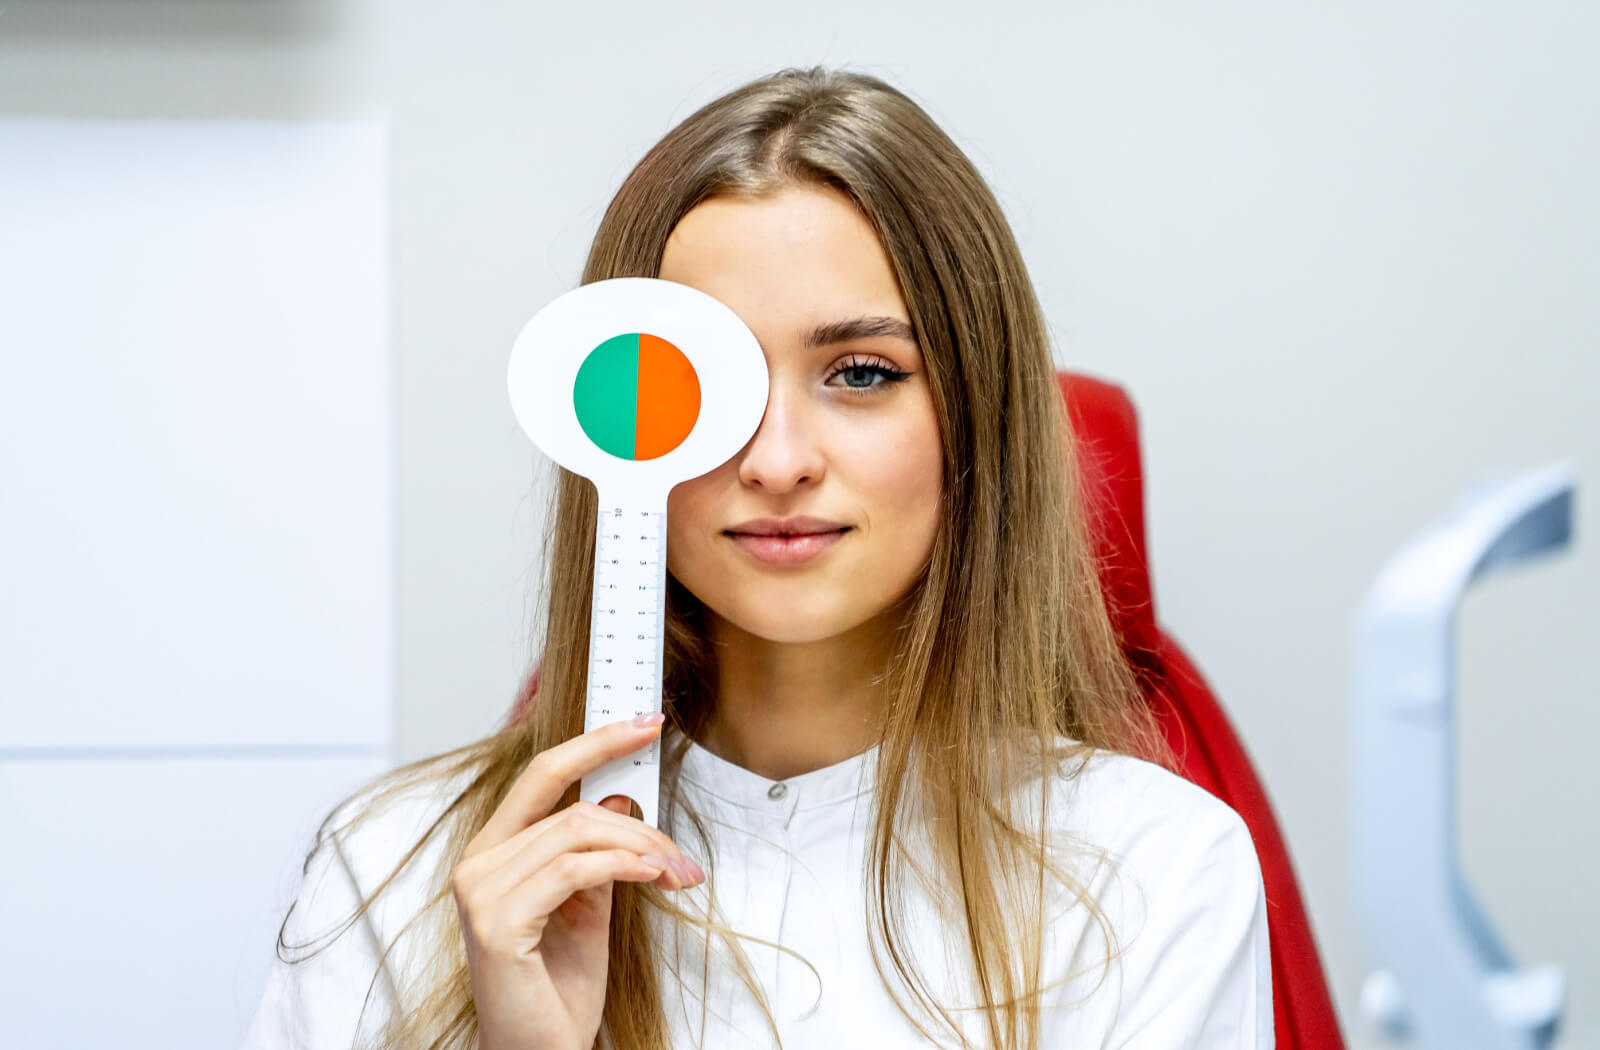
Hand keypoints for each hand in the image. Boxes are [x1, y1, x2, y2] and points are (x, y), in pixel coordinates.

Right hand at [450, 714, 703, 1049]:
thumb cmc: (557, 988)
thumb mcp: (588, 906)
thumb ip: (598, 853)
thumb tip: (624, 797)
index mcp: (493, 853)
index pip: (542, 776)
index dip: (594, 742)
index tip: (642, 723)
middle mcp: (477, 865)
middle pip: (568, 803)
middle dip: (636, 814)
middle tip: (679, 843)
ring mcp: (480, 892)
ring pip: (577, 832)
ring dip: (642, 846)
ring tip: (676, 871)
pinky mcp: (496, 922)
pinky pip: (574, 870)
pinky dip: (624, 866)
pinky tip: (655, 876)